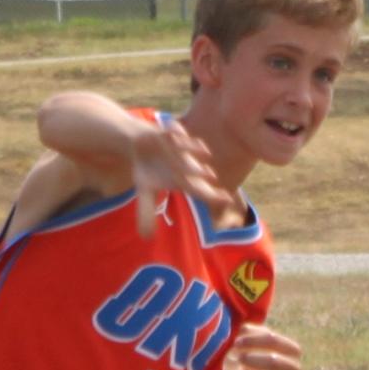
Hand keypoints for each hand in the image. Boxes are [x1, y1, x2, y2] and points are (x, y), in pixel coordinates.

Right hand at [130, 119, 236, 237]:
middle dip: (202, 173)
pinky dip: (176, 132)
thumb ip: (146, 212)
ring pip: (189, 150)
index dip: (213, 196)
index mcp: (184, 180)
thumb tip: (146, 237)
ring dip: (194, 151)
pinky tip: (176, 133)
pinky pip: (175, 132)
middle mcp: (186, 165)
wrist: (141, 144)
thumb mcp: (144, 191)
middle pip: (196, 170)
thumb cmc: (148, 170)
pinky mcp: (171, 133)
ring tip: (204, 152)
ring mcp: (180, 148)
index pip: (201, 191)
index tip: (227, 199)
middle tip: (210, 176)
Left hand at [222, 325, 301, 369]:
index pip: (273, 340)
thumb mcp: (264, 346)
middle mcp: (294, 369)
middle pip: (273, 361)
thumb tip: (242, 329)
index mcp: (293, 350)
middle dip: (251, 359)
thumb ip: (253, 334)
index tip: (236, 342)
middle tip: (236, 358)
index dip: (253, 339)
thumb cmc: (267, 362)